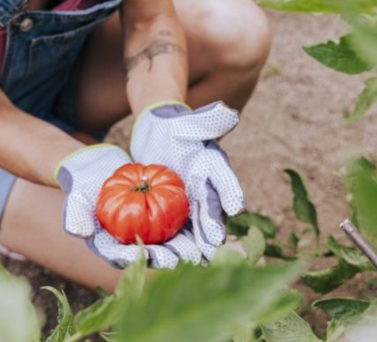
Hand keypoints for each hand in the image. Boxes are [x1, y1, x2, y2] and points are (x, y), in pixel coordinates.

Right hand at [56, 144, 202, 268]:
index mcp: (108, 248)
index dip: (142, 259)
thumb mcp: (75, 197)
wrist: (95, 168)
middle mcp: (129, 245)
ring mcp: (144, 234)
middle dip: (170, 258)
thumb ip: (76, 216)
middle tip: (186, 258)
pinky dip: (187, 227)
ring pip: (166, 244)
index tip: (157, 257)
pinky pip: (173, 224)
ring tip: (201, 250)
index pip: (126, 258)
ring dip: (184, 248)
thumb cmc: (82, 185)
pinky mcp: (157, 220)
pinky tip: (204, 228)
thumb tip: (81, 233)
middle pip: (151, 255)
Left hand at [130, 101, 244, 260]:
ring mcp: (189, 213)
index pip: (224, 190)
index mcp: (216, 176)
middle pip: (209, 223)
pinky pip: (165, 239)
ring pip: (188, 237)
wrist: (157, 136)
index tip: (233, 210)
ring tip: (174, 262)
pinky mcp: (168, 221)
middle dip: (208, 240)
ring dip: (182, 250)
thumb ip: (209, 120)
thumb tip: (230, 114)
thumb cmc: (176, 127)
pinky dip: (157, 249)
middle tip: (206, 253)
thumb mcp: (189, 122)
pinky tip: (144, 259)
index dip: (227, 199)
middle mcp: (206, 199)